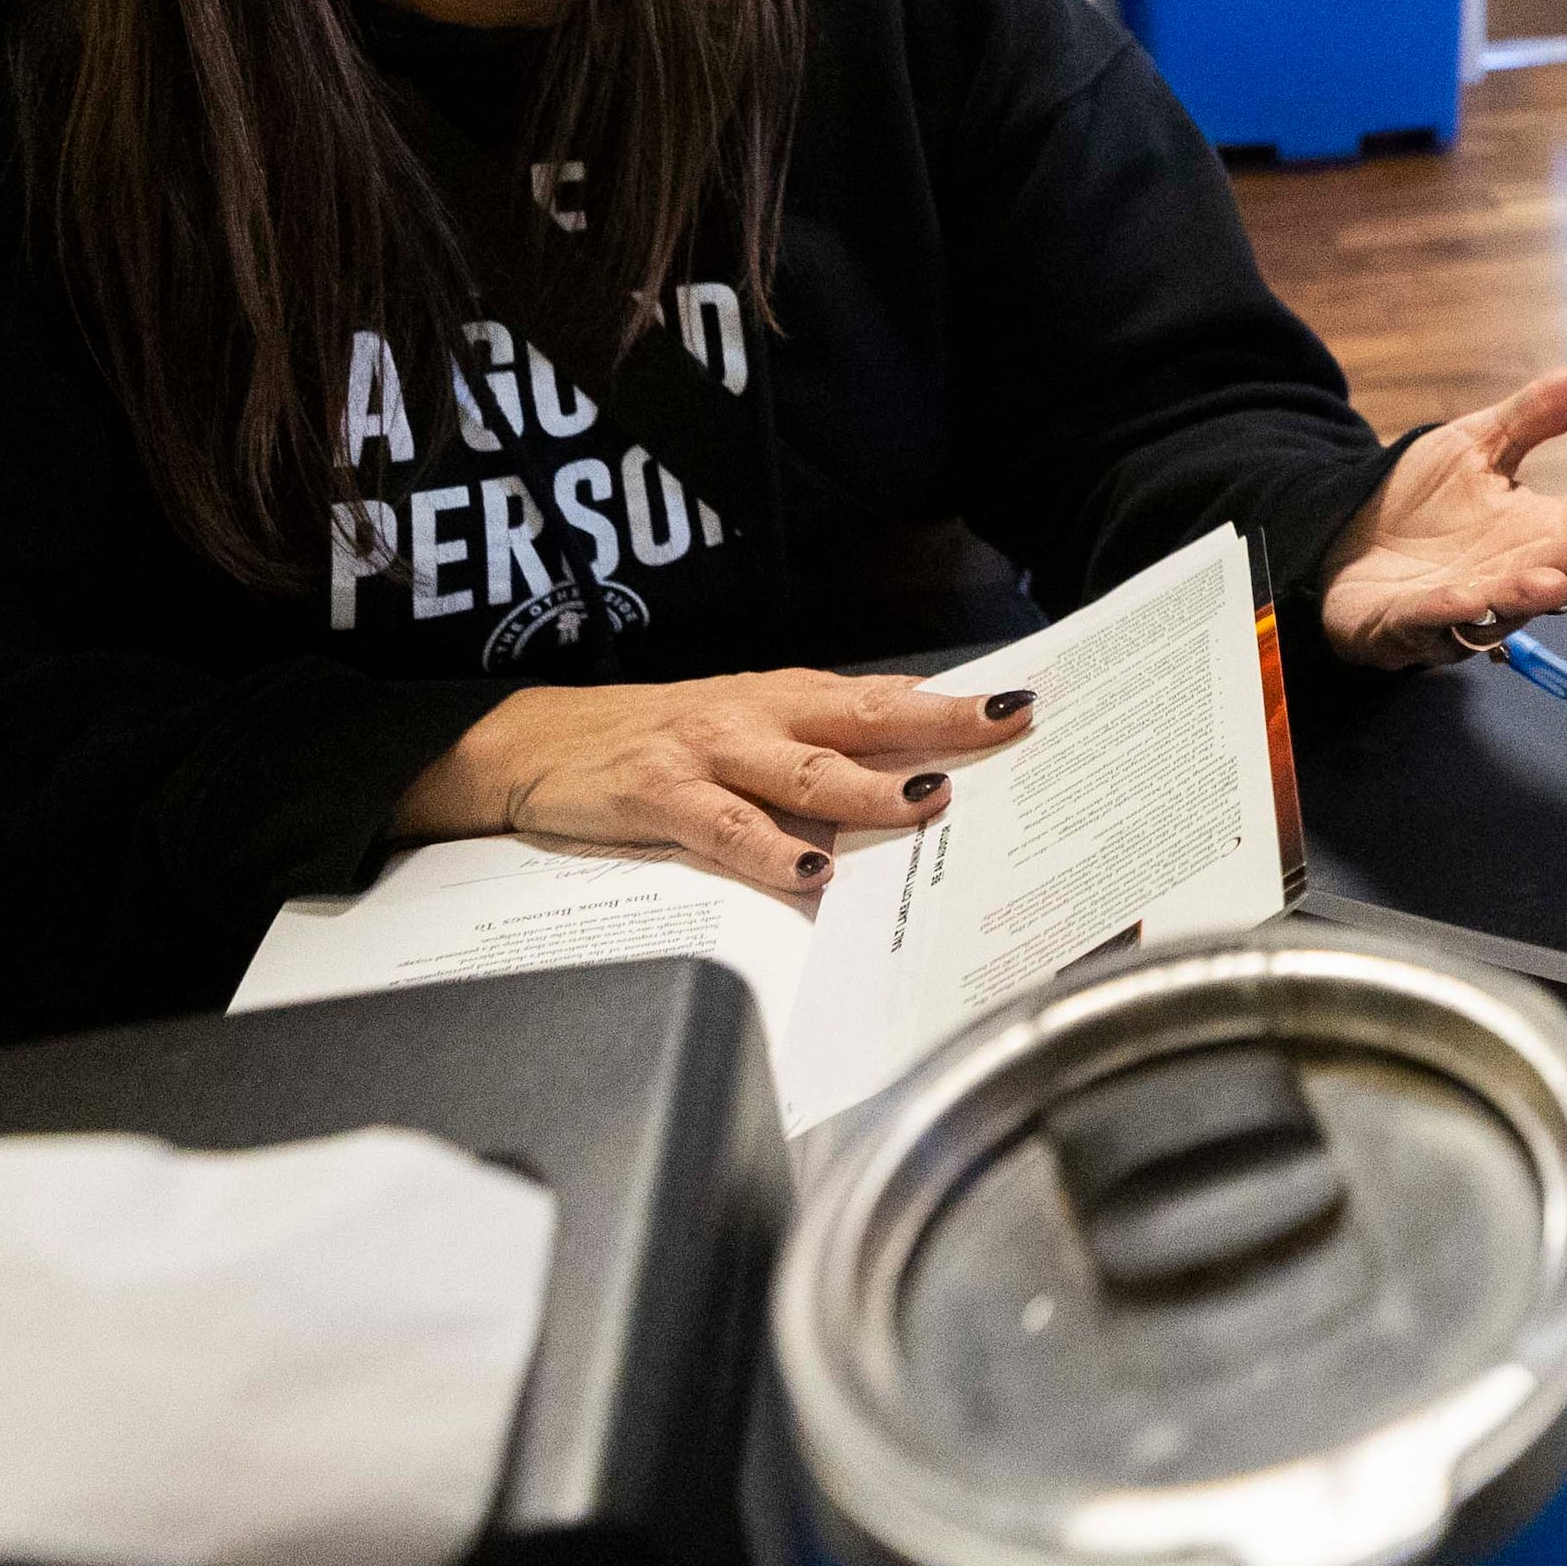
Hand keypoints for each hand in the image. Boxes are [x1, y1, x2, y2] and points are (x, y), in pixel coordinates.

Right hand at [393, 669, 1037, 898]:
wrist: (539, 744)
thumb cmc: (660, 742)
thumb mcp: (748, 729)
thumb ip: (824, 746)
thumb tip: (920, 765)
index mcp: (788, 700)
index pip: (886, 697)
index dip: (956, 701)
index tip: (1027, 705)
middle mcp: (758, 717)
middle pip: (863, 718)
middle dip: (940, 723)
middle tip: (1006, 729)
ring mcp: (709, 754)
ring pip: (802, 772)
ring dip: (867, 789)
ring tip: (926, 803)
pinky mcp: (660, 796)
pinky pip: (723, 826)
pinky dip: (769, 849)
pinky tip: (807, 868)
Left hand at [1318, 362, 1566, 667]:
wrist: (1335, 539)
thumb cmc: (1416, 503)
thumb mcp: (1480, 441)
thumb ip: (1547, 411)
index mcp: (1540, 529)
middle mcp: (1514, 571)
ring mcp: (1464, 603)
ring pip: (1505, 603)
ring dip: (1531, 594)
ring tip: (1554, 580)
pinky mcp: (1405, 623)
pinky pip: (1431, 619)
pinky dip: (1449, 611)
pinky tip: (1464, 597)